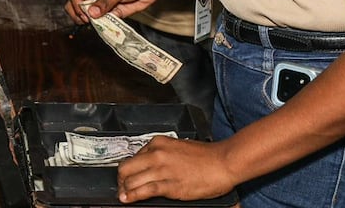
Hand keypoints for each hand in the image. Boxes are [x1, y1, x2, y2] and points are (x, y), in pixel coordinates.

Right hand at [64, 0, 161, 24]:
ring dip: (91, 22)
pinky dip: (101, 25)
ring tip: (97, 25)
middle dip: (79, 15)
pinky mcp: (111, 11)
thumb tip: (91, 14)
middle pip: (77, 5)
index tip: (85, 15)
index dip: (77, 5)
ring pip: (88, 15)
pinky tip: (104, 26)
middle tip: (87, 22)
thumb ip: (105, 1)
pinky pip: (102, 21)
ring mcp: (102, 2)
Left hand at [116, 136, 235, 202]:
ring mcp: (162, 169)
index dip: (129, 170)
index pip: (133, 157)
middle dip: (121, 180)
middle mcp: (156, 154)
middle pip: (126, 168)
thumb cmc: (205, 157)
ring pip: (131, 180)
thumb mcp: (177, 147)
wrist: (223, 162)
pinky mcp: (169, 185)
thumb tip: (149, 166)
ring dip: (125, 190)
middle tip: (122, 188)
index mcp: (157, 143)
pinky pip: (144, 190)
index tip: (128, 177)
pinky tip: (127, 199)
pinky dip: (132, 196)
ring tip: (123, 196)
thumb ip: (161, 154)